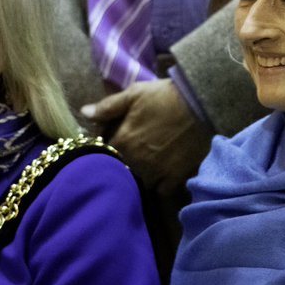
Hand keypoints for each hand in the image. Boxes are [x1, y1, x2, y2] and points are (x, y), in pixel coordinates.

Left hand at [83, 79, 211, 198]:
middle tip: (127, 154)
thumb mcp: (134, 93)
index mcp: (122, 142)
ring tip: (142, 166)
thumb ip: (107, 107)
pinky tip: (159, 176)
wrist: (201, 104)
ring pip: (138, 182)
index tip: (110, 141)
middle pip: (119, 170)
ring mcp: (156, 172)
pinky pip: (160, 191)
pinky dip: (158, 186)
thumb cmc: (164, 96)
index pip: (102, 152)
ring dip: (137, 176)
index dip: (104, 147)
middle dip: (119, 163)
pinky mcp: (174, 178)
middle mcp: (136, 162)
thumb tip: (84, 113)